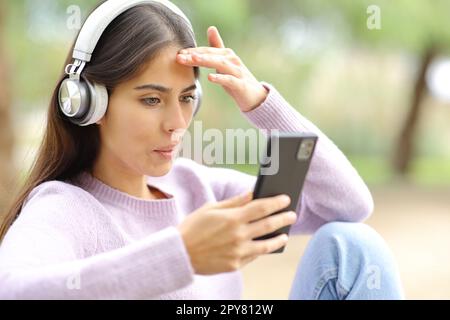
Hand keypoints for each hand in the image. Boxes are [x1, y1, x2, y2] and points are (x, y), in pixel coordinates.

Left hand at [176, 26, 268, 111]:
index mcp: (226, 54)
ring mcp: (237, 72)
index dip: (192, 51)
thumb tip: (211, 28)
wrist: (255, 96)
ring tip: (194, 60)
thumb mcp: (225, 62)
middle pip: (212, 55)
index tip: (178, 53)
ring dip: (207, 61)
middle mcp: (232, 60)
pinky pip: (230, 80)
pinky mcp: (241, 85)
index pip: (206, 51)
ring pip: (221, 64)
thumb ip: (217, 47)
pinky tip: (210, 78)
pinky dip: (220, 78)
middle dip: (195, 55)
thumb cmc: (237, 78)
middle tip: (180, 56)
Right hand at [177, 192, 295, 274]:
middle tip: (292, 215)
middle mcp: (238, 235)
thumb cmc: (193, 227)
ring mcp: (238, 252)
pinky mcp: (235, 265)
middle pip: (268, 225)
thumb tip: (251, 193)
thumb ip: (234, 202)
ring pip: (266, 245)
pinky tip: (266, 246)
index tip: (286, 199)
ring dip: (278, 238)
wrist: (179, 253)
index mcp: (232, 218)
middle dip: (283, 218)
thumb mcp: (211, 209)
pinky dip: (262, 250)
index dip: (276, 202)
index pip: (261, 207)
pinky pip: (253, 256)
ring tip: (285, 235)